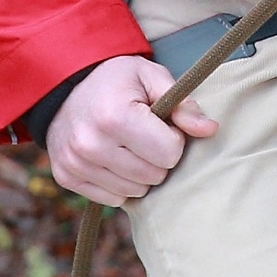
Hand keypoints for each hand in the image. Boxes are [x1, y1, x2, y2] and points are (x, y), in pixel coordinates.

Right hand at [45, 55, 217, 205]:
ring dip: (141, 172)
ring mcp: (75, 163)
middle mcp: (90, 143)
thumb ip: (183, 104)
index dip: (173, 137)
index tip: (161, 123)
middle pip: (154, 176)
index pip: (169, 153)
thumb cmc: (117, 80)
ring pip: (136, 191)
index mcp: (115, 115)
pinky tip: (113, 157)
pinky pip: (113, 199)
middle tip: (146, 133)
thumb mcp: (152, 77)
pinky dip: (120, 182)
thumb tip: (211, 129)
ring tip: (129, 144)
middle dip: (158, 157)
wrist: (65, 85)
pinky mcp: (66, 177)